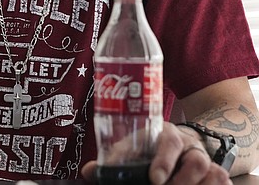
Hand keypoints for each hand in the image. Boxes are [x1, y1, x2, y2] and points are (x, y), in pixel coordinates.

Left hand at [81, 122, 230, 183]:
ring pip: (214, 172)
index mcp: (165, 133)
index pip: (169, 142)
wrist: (178, 144)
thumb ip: (113, 161)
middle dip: (182, 182)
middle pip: (196, 161)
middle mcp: (189, 145)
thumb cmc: (148, 148)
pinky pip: (224, 182)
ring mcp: (205, 159)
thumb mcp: (131, 148)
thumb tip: (88, 172)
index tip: (154, 179)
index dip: (163, 161)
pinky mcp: (216, 173)